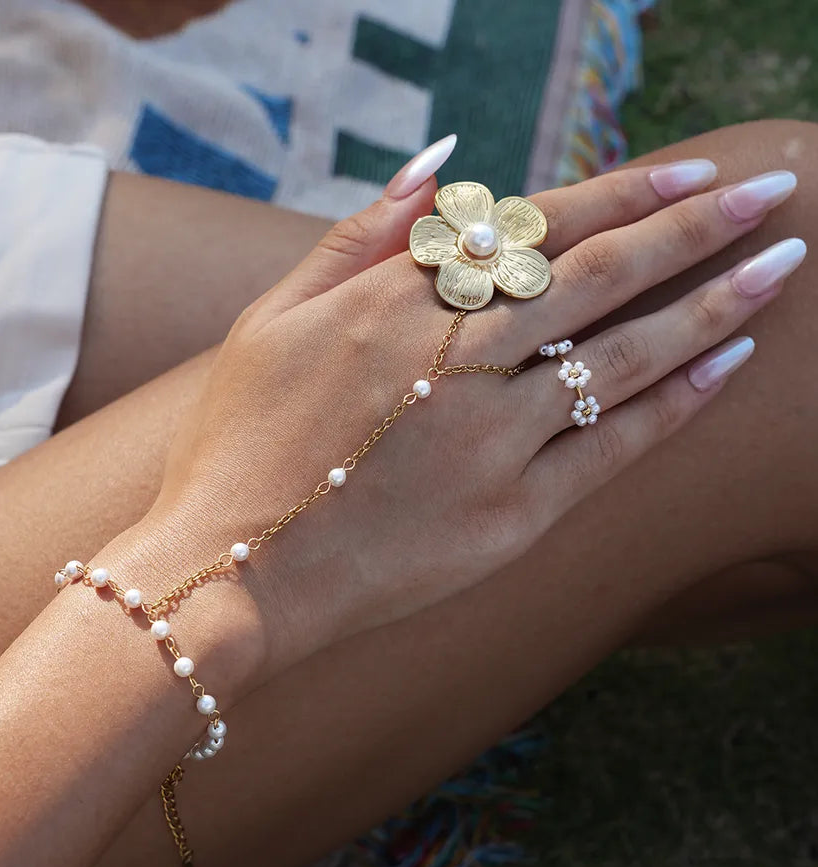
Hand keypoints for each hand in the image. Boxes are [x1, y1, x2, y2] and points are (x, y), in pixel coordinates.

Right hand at [152, 161, 799, 677]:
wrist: (233, 571)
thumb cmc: (241, 442)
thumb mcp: (271, 318)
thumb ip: (356, 236)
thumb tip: (440, 164)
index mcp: (395, 304)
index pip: (533, 228)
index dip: (622, 195)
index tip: (690, 174)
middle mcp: (455, 360)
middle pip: (598, 277)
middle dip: (695, 229)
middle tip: (772, 195)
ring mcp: (490, 441)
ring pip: (622, 356)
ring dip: (712, 305)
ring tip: (782, 267)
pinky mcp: (510, 518)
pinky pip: (611, 450)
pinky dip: (674, 405)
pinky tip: (726, 364)